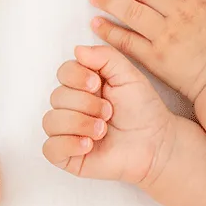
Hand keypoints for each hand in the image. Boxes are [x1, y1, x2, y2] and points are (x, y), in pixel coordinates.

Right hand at [41, 44, 177, 187]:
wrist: (155, 143)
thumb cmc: (143, 110)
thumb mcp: (128, 75)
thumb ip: (105, 57)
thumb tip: (77, 50)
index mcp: (83, 86)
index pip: (63, 72)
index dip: (76, 77)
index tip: (97, 84)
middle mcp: (72, 107)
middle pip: (57, 96)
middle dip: (86, 104)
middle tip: (109, 113)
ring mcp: (68, 132)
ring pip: (50, 121)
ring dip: (80, 123)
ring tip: (103, 130)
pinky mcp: (68, 156)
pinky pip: (50, 148)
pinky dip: (68, 144)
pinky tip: (89, 144)